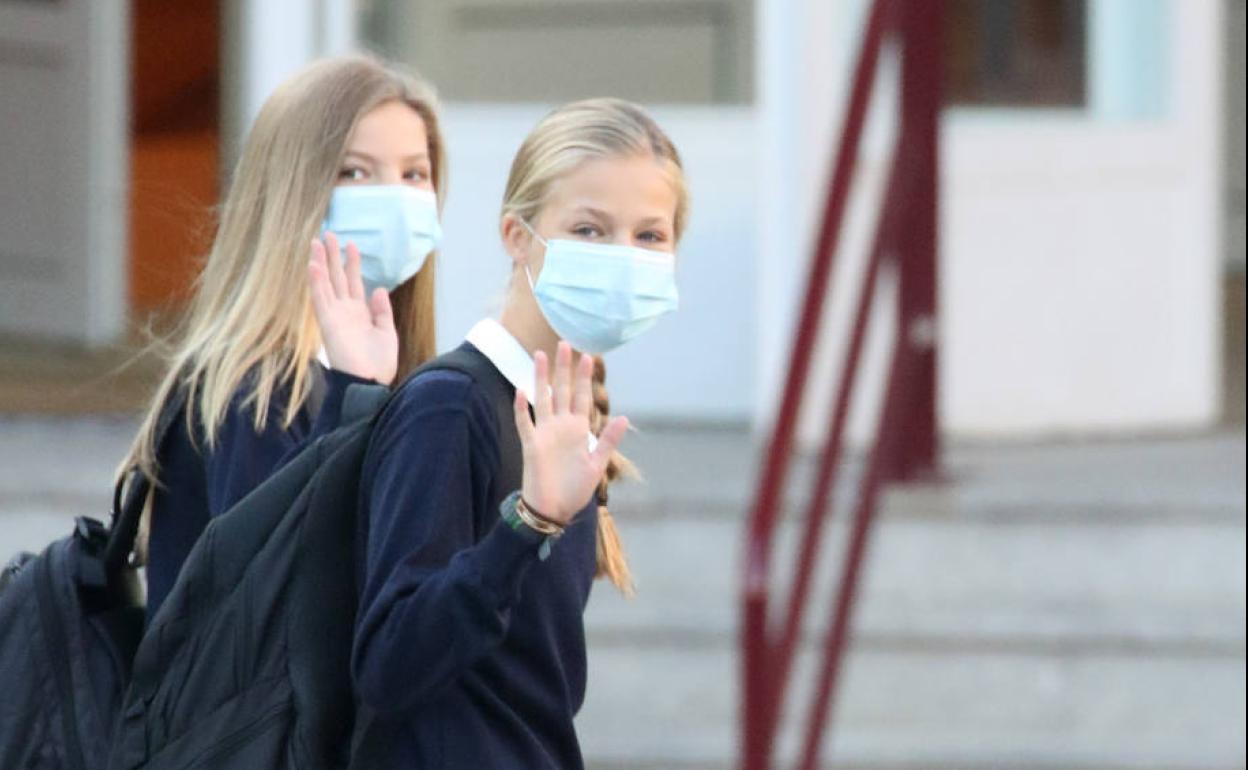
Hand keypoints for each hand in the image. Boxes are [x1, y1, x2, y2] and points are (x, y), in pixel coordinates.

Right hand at [308, 232, 398, 384]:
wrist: (370, 383)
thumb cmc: (379, 363)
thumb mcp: (387, 332)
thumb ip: (382, 311)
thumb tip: (378, 289)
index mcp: (359, 313)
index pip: (354, 283)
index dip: (352, 264)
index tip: (352, 245)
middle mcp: (345, 312)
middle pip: (337, 278)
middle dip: (332, 257)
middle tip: (328, 234)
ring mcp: (335, 316)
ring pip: (326, 284)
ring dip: (320, 264)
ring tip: (316, 242)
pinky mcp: (328, 324)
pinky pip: (320, 300)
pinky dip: (316, 283)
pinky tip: (313, 266)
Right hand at [513, 342, 627, 524]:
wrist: (553, 509)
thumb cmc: (574, 489)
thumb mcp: (597, 464)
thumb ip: (608, 440)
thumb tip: (625, 418)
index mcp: (578, 430)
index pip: (582, 397)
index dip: (584, 377)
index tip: (588, 355)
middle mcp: (561, 426)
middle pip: (562, 390)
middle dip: (564, 368)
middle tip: (565, 343)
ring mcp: (545, 433)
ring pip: (542, 398)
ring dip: (541, 378)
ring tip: (540, 355)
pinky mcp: (532, 445)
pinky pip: (525, 423)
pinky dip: (522, 408)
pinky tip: (521, 391)